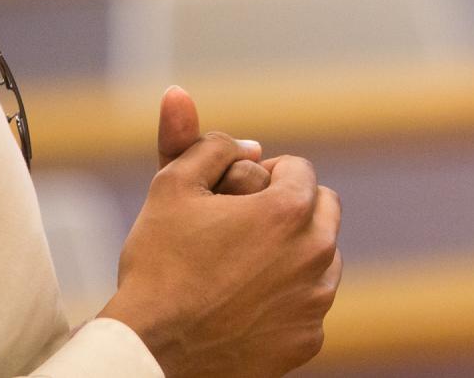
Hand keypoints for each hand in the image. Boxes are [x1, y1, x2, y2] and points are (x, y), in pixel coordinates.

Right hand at [99, 94, 341, 376]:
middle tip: (242, 226)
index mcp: (292, 211)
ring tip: (243, 265)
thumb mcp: (170, 187)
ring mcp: (316, 301)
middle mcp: (318, 254)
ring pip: (322, 257)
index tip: (231, 196)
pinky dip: (288, 299)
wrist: (151, 353)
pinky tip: (246, 304)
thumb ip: (206, 143)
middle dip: (289, 209)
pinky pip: (310, 304)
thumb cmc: (158, 268)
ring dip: (294, 253)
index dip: (261, 176)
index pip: (298, 169)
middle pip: (321, 209)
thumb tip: (225, 122)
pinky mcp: (309, 340)